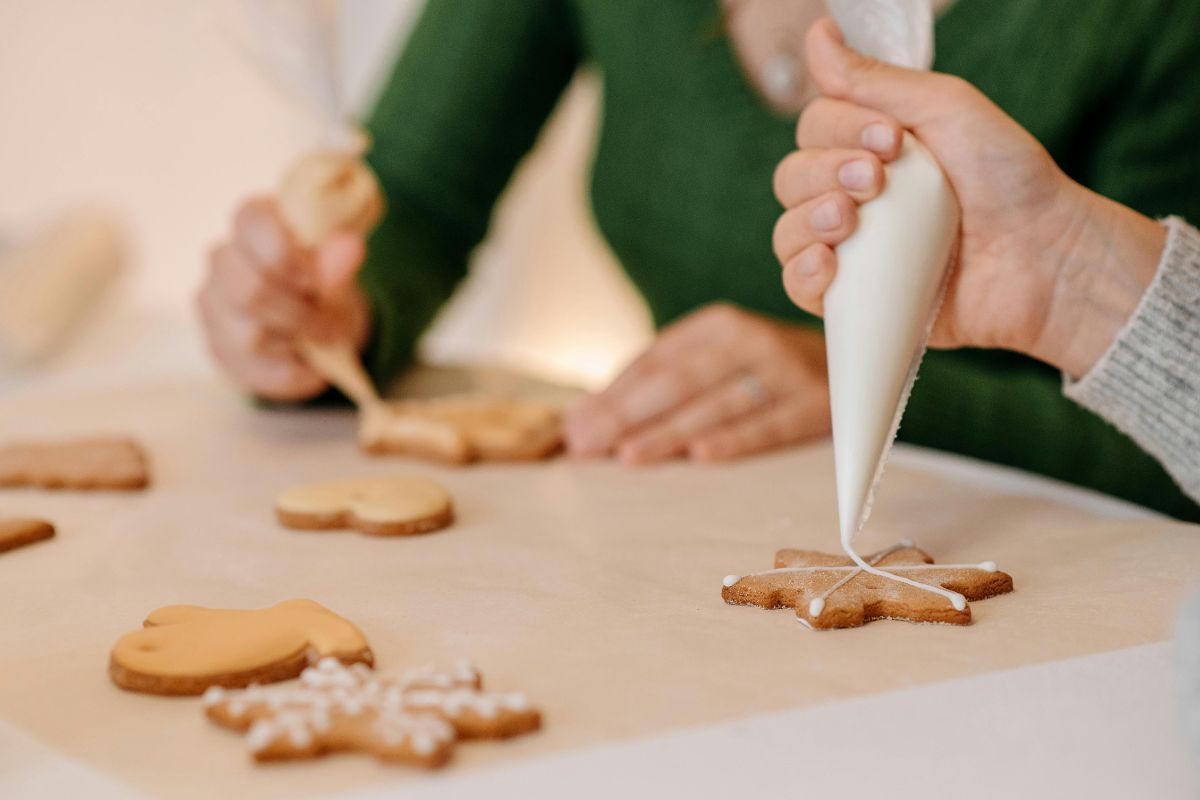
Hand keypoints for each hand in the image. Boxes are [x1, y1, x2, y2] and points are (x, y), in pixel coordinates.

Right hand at [197, 198, 369, 401]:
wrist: (320, 325)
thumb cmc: (325, 287)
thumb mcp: (340, 275)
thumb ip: (339, 264)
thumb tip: (349, 246)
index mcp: (253, 223)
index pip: (251, 221)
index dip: (285, 254)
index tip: (315, 280)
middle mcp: (223, 260)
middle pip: (249, 290)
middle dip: (299, 314)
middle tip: (332, 324)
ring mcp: (213, 305)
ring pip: (250, 336)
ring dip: (297, 345)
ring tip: (324, 342)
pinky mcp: (217, 346)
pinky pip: (253, 371)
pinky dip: (292, 374)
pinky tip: (311, 368)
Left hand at [564, 303, 829, 464]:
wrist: (864, 361)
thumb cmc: (766, 372)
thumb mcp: (718, 361)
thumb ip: (658, 384)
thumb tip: (585, 419)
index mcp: (717, 325)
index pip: (655, 360)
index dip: (612, 394)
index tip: (574, 427)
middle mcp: (749, 340)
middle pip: (679, 380)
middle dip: (627, 414)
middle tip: (586, 444)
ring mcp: (785, 371)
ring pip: (717, 403)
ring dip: (669, 431)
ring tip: (628, 455)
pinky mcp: (817, 404)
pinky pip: (770, 424)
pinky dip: (736, 439)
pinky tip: (700, 456)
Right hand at [773, 18, 1164, 378]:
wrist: (1044, 259)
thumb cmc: (1008, 180)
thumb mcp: (947, 110)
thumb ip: (877, 79)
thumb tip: (817, 34)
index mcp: (871, 149)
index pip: (815, 130)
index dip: (837, 130)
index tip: (890, 140)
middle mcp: (855, 198)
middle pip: (793, 178)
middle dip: (824, 173)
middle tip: (876, 180)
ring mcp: (853, 251)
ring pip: (788, 232)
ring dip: (807, 220)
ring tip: (848, 221)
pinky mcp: (856, 301)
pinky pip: (799, 288)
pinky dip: (801, 274)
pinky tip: (825, 263)